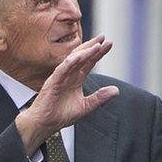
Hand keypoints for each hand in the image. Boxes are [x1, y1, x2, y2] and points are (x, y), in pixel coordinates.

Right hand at [15, 35, 119, 153]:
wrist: (45, 124)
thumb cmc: (61, 115)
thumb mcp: (86, 107)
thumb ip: (99, 98)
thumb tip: (116, 90)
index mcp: (76, 79)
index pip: (89, 63)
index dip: (98, 53)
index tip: (109, 44)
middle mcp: (68, 75)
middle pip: (81, 57)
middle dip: (92, 46)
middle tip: (103, 37)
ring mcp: (59, 77)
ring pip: (72, 60)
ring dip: (84, 52)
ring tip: (96, 45)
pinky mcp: (52, 82)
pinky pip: (61, 70)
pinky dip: (70, 62)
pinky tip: (79, 56)